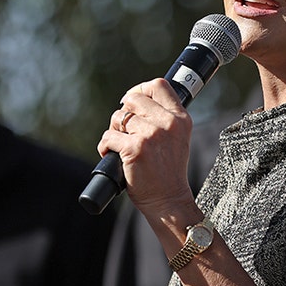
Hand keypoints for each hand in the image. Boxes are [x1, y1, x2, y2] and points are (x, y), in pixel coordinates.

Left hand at [97, 78, 196, 215]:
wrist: (168, 200)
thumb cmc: (168, 171)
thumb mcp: (177, 138)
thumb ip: (163, 119)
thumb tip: (133, 101)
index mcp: (180, 118)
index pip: (159, 85)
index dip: (140, 89)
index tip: (132, 102)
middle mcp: (168, 123)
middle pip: (134, 98)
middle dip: (124, 112)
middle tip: (124, 130)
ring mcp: (151, 135)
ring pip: (118, 117)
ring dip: (113, 131)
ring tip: (120, 146)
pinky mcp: (135, 149)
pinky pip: (109, 136)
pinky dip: (105, 146)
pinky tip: (112, 155)